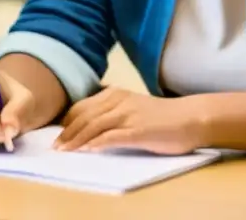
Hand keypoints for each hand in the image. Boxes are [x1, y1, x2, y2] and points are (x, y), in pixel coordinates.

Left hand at [55, 87, 205, 154]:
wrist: (190, 118)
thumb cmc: (161, 116)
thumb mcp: (132, 107)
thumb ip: (111, 112)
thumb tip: (88, 127)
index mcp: (115, 94)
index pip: (82, 107)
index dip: (67, 122)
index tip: (58, 135)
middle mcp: (119, 101)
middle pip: (84, 116)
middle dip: (67, 133)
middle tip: (56, 147)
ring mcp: (129, 115)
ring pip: (94, 126)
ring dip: (77, 140)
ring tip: (65, 151)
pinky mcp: (138, 130)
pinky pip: (113, 136)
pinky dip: (97, 143)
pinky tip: (88, 150)